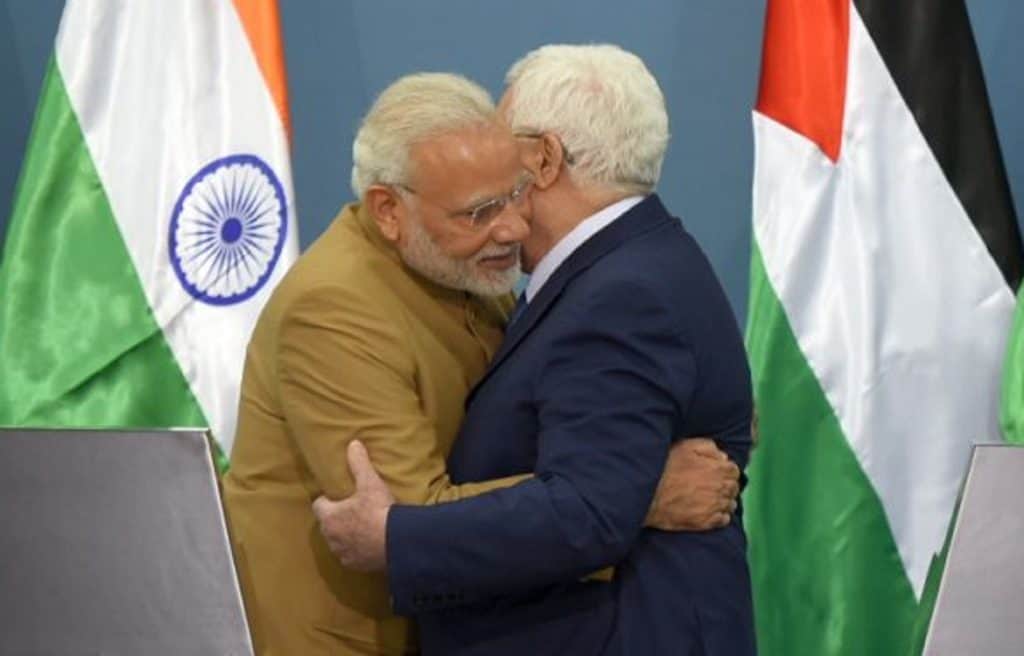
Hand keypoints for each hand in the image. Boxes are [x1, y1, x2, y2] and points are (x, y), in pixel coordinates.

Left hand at [311, 440, 394, 571]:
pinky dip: (356, 550)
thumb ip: (359, 463)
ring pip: (337, 542)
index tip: (339, 496)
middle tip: (353, 510)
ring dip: (346, 536)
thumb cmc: (378, 511)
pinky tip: (370, 544)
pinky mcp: (355, 566)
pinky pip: (350, 556)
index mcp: (329, 517)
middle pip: (327, 524)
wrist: (396, 542)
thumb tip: (353, 443)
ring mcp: (342, 553)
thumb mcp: (370, 483)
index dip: (328, 500)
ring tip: (363, 528)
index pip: (319, 505)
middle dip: (336, 518)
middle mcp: (330, 538)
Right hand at [644, 438, 739, 530]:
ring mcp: (714, 507)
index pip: (734, 470)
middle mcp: (720, 489)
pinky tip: (711, 511)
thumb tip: (722, 455)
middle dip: (726, 484)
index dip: (726, 469)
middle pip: (734, 487)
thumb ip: (707, 447)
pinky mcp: (705, 522)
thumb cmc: (664, 468)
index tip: (718, 471)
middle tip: (714, 484)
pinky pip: (724, 520)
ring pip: (730, 504)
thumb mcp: (685, 446)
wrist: (647, 493)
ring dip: (725, 500)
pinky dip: (721, 515)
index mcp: (718, 469)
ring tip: (712, 498)